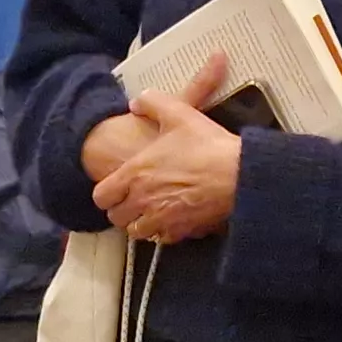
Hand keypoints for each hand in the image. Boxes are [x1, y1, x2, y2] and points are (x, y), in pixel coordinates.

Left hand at [93, 54, 240, 243]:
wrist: (239, 175)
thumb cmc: (208, 146)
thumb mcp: (179, 113)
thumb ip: (152, 103)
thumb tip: (137, 102)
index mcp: (135, 174)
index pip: (101, 196)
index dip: (107, 193)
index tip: (115, 189)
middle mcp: (143, 201)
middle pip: (117, 218)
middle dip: (123, 210)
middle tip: (133, 200)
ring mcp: (162, 219)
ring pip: (138, 232)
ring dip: (142, 223)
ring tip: (151, 211)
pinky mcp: (182, 231)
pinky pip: (163, 239)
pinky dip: (165, 231)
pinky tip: (174, 218)